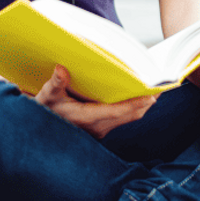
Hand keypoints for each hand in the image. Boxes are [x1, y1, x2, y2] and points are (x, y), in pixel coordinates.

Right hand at [35, 66, 155, 138]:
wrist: (39, 131)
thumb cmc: (44, 111)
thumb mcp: (47, 97)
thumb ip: (55, 83)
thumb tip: (61, 68)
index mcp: (86, 119)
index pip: (116, 112)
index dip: (134, 104)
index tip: (150, 96)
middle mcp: (97, 127)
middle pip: (128, 116)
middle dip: (145, 103)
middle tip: (160, 89)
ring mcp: (100, 130)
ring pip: (128, 119)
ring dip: (141, 106)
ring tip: (154, 92)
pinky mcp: (100, 130)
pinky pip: (122, 120)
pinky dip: (133, 109)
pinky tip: (139, 99)